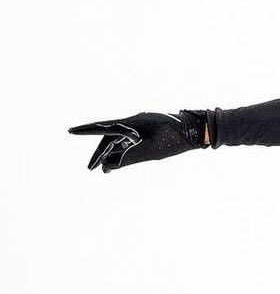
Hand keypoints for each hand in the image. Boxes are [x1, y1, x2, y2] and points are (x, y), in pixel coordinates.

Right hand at [68, 110, 207, 171]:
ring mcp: (141, 127)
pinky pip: (130, 142)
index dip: (86, 130)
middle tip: (90, 168)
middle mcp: (134, 123)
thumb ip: (128, 158)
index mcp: (133, 123)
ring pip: (120, 141)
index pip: (104, 127)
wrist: (196, 130)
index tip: (70, 131)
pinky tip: (119, 162)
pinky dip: (123, 152)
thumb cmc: (175, 139)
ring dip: (111, 154)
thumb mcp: (151, 152)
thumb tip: (108, 166)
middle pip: (110, 137)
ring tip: (103, 170)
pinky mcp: (149, 132)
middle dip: (100, 153)